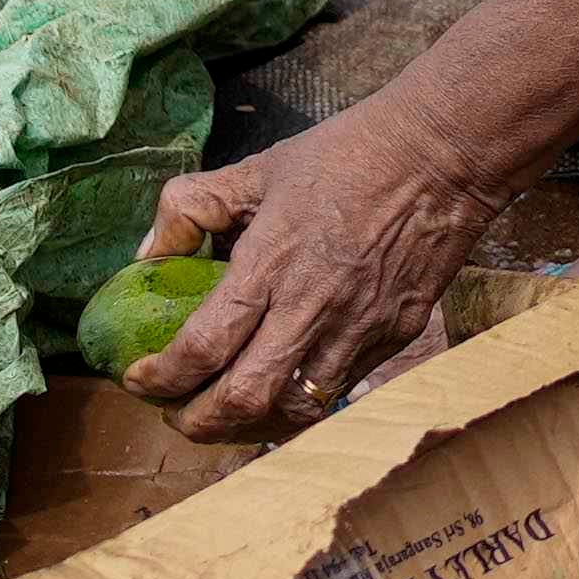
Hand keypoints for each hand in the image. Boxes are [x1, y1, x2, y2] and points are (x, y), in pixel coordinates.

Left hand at [137, 102, 510, 440]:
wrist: (440, 156)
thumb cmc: (345, 155)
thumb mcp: (255, 169)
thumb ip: (191, 208)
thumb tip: (148, 255)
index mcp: (270, 263)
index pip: (203, 346)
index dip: (162, 377)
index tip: (138, 378)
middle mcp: (312, 307)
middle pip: (245, 399)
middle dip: (197, 422)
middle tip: (174, 414)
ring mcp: (359, 328)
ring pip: (295, 410)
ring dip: (249, 422)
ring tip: (224, 410)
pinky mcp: (394, 336)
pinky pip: (340, 388)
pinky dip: (301, 399)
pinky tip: (282, 385)